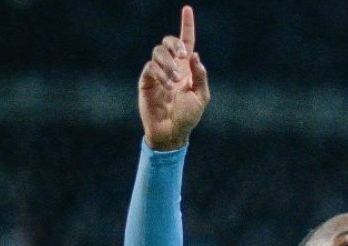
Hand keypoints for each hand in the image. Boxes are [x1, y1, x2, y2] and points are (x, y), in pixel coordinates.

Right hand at [139, 6, 210, 150]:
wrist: (172, 133)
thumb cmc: (188, 116)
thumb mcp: (201, 97)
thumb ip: (199, 76)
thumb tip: (195, 55)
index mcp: (186, 68)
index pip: (186, 42)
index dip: (187, 25)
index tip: (187, 9)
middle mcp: (171, 67)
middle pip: (168, 42)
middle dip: (174, 43)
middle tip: (182, 55)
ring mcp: (157, 73)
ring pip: (157, 53)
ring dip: (168, 64)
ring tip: (175, 82)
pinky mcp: (146, 81)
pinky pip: (150, 68)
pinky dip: (160, 75)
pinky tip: (167, 87)